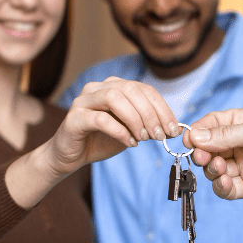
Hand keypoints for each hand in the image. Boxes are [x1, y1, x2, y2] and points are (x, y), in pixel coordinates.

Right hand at [45, 77, 178, 175]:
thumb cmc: (100, 140)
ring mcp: (83, 100)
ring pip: (115, 98)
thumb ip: (145, 124)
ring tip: (143, 138)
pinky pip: (100, 119)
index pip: (143, 89)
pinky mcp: (74, 117)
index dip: (162, 108)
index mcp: (113, 86)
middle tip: (159, 135)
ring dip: (135, 119)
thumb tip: (171, 128)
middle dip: (150, 113)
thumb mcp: (129, 130)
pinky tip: (129, 143)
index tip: (172, 129)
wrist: (70, 156)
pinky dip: (120, 131)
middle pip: (131, 89)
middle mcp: (97, 88)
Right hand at [182, 107, 242, 203]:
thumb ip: (225, 135)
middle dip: (202, 153)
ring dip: (212, 169)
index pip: (212, 125)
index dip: (197, 132)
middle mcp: (242, 143)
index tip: (187, 141)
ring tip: (220, 168)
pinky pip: (228, 188)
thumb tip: (194, 136)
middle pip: (210, 148)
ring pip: (216, 169)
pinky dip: (221, 186)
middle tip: (201, 157)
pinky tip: (225, 181)